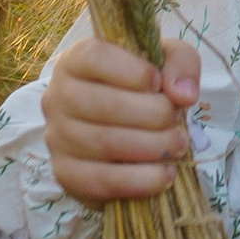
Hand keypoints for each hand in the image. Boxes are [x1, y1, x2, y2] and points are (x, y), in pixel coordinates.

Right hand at [39, 36, 200, 205]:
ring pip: (104, 143)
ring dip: (152, 147)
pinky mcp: (65, 173)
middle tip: (177, 120)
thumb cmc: (145, 86)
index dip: (132, 71)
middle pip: (102, 105)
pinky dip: (139, 180)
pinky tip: (164, 174)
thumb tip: (183, 94)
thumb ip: (181, 63)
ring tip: (178, 145)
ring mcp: (57, 137)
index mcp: (76, 60)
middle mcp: (57, 97)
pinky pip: (100, 180)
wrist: (129, 129)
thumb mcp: (167, 60)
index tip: (158, 84)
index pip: (93, 58)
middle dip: (152, 115)